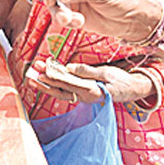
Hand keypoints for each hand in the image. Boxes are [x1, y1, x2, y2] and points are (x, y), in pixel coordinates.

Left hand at [26, 59, 155, 104]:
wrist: (132, 90)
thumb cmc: (121, 81)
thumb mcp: (107, 73)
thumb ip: (87, 71)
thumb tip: (70, 68)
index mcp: (91, 92)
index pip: (69, 84)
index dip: (55, 77)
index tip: (43, 71)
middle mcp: (84, 97)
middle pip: (60, 90)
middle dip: (44, 82)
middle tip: (31, 74)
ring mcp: (82, 96)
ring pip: (60, 91)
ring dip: (46, 83)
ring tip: (33, 74)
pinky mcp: (82, 92)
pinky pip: (66, 89)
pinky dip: (55, 83)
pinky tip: (46, 74)